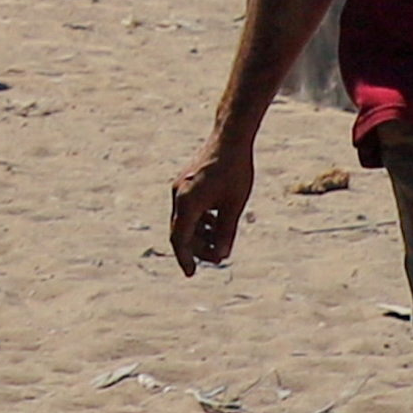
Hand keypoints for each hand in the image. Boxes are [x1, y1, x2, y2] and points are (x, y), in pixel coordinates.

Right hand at [165, 130, 259, 274]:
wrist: (229, 138)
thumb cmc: (235, 171)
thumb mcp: (234, 205)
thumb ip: (227, 232)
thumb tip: (222, 255)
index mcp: (187, 202)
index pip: (180, 238)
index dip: (185, 258)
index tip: (190, 274)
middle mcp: (178, 195)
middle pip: (181, 232)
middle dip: (198, 248)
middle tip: (218, 257)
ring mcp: (179, 188)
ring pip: (184, 221)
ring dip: (200, 234)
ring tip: (220, 240)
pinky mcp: (185, 183)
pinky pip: (187, 209)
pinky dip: (199, 220)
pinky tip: (216, 222)